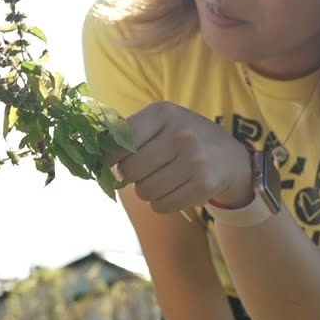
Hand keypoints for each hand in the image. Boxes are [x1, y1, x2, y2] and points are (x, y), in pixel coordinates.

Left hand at [108, 101, 251, 212]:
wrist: (230, 158)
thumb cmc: (182, 138)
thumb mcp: (160, 122)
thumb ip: (127, 133)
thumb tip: (90, 153)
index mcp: (164, 112)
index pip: (119, 140)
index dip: (108, 156)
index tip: (111, 160)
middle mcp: (181, 134)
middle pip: (128, 170)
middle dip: (130, 175)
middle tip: (144, 170)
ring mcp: (194, 160)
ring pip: (143, 192)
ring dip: (145, 190)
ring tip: (161, 178)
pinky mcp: (203, 186)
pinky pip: (160, 206)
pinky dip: (161, 203)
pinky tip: (174, 189)